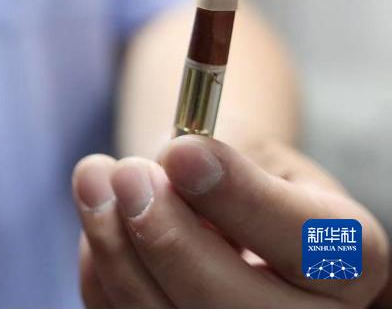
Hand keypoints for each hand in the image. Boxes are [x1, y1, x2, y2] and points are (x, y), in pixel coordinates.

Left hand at [72, 138, 389, 308]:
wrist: (217, 213)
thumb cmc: (238, 175)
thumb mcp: (250, 149)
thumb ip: (221, 154)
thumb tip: (176, 160)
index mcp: (346, 257)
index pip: (307, 243)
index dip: (238, 199)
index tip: (181, 152)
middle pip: (228, 304)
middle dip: (166, 235)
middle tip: (127, 172)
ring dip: (114, 244)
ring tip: (96, 178)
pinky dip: (98, 265)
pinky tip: (102, 219)